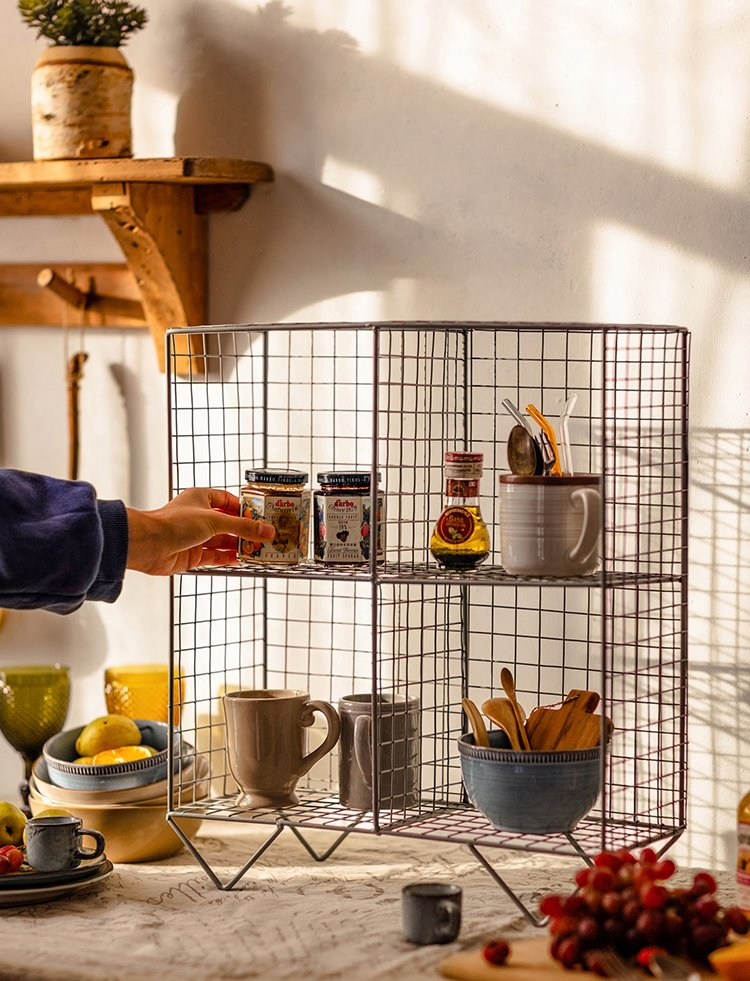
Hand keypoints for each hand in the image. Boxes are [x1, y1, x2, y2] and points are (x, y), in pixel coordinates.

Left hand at [125, 488, 274, 575]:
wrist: (148, 545)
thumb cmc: (173, 523)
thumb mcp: (215, 521)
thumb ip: (243, 527)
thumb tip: (266, 531)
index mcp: (201, 499)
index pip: (228, 500)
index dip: (244, 508)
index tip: (261, 516)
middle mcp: (198, 516)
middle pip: (228, 523)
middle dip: (245, 530)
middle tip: (264, 536)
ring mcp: (195, 537)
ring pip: (222, 541)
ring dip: (239, 546)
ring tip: (258, 550)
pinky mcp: (192, 555)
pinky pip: (215, 556)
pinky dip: (228, 558)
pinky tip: (242, 560)